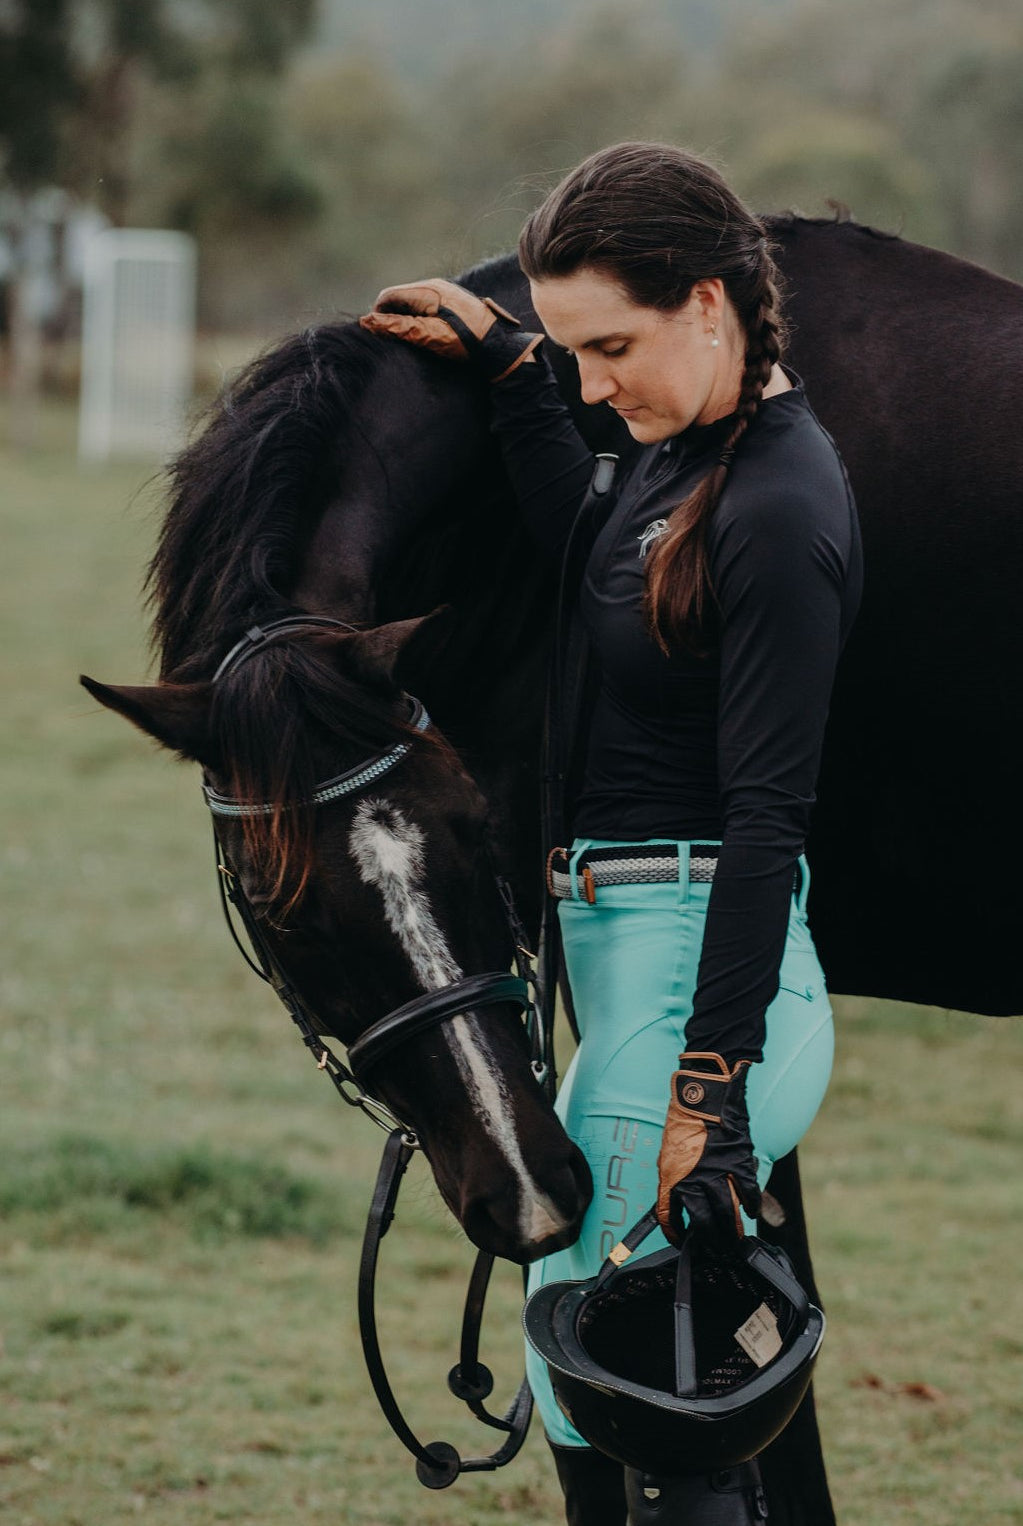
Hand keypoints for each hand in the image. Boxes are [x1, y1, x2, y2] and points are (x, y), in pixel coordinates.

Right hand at [359, 279, 541, 379]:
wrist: (500, 346)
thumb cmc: (465, 342)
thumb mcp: (429, 336)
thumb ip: (398, 327)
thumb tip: (367, 321)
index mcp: (427, 290)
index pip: (388, 296)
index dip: (378, 316)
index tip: (379, 337)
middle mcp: (434, 285)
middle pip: (399, 297)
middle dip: (391, 317)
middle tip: (394, 342)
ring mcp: (444, 291)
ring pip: (411, 301)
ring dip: (404, 318)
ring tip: (410, 341)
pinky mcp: (451, 300)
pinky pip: (424, 305)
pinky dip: (418, 318)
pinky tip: (425, 335)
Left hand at [656, 1053, 761, 1247]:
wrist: (705, 1094)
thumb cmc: (686, 1122)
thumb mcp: (671, 1153)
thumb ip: (677, 1178)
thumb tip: (682, 1202)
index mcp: (671, 1176)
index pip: (670, 1216)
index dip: (676, 1233)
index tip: (682, 1242)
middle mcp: (693, 1179)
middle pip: (703, 1221)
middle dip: (711, 1239)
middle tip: (717, 1246)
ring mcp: (717, 1172)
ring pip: (727, 1213)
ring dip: (732, 1229)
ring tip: (735, 1238)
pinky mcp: (738, 1163)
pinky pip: (748, 1193)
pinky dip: (752, 1206)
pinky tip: (751, 1212)